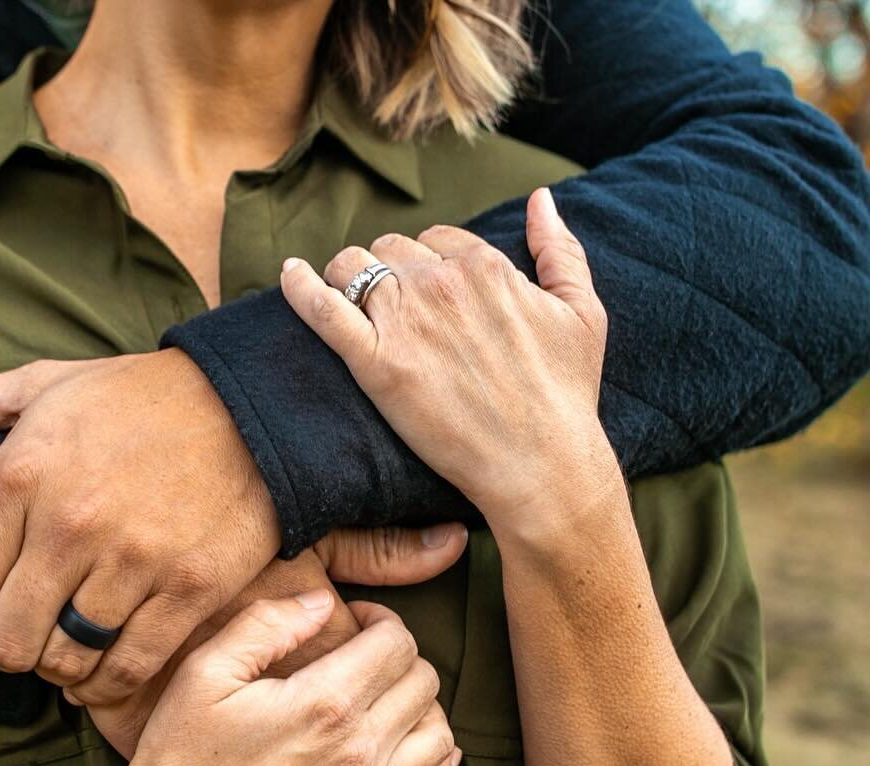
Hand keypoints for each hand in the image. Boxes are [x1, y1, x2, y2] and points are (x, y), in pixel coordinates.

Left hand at [0, 349, 279, 704]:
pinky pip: (128, 668)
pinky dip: (106, 682)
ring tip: (62, 649)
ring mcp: (133, 563)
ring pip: (65, 661)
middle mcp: (71, 525)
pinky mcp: (188, 592)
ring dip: (56, 667)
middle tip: (16, 642)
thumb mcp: (45, 384)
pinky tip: (101, 668)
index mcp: (22, 475)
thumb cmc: (137, 398)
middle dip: (3, 652)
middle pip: (7, 639)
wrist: (252, 406)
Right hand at [85, 523, 466, 754]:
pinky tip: (407, 751)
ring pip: (439, 737)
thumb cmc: (179, 753)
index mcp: (325, 700)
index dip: (383, 621)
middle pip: (424, 684)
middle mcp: (359, 750)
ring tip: (386, 702)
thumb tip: (322, 604)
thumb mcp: (206, 671)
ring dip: (421, 710)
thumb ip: (267, 624)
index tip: (359, 623)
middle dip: (402, 659)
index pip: (397, 643)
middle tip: (368, 659)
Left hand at [279, 188, 614, 537]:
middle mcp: (441, 283)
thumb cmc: (565, 394)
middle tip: (392, 309)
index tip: (429, 294)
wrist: (539, 461)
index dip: (429, 264)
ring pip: (353, 268)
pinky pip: (322, 307)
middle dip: (388, 270)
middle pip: (391, 250)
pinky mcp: (374, 362)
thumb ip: (560, 250)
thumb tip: (542, 200)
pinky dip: (299, 286)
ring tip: (349, 302)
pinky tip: (288, 274)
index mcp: (484, 266)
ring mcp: (404, 321)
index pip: (436, 239)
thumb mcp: (582, 310)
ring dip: (348, 278)